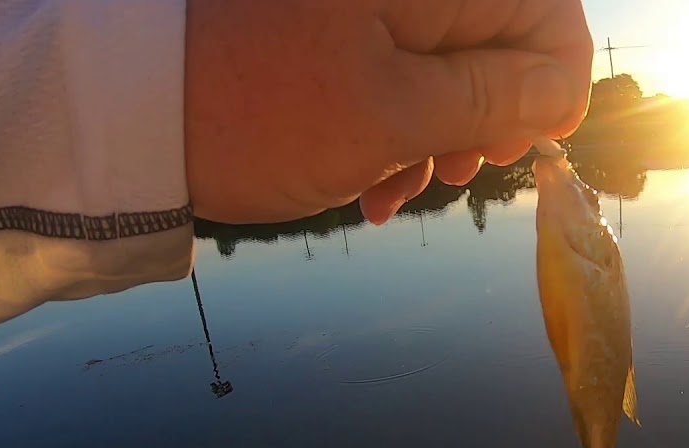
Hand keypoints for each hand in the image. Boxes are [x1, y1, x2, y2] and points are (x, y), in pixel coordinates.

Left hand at [183, 0, 593, 225]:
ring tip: (393, 189)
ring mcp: (364, 6)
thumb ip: (495, 98)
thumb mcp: (393, 116)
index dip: (553, 86)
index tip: (530, 147)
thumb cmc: (257, 113)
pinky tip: (367, 180)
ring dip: (437, 135)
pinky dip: (394, 127)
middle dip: (487, 118)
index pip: (547, 13)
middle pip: (498, 38)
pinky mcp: (333, 28)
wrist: (125, 113)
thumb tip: (563, 92)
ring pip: (446, 63)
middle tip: (450, 173)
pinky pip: (395, 70)